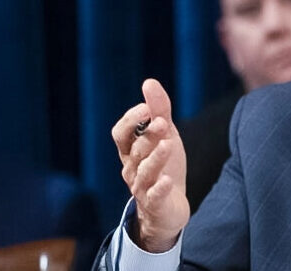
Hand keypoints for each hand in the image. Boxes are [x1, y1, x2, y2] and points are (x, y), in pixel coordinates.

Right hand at [111, 78, 189, 251]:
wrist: (170, 207)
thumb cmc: (163, 166)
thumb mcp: (164, 135)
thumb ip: (159, 110)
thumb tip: (149, 82)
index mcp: (130, 150)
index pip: (121, 134)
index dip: (130, 121)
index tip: (146, 108)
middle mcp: (132, 168)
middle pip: (135, 150)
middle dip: (147, 136)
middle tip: (162, 122)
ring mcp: (142, 187)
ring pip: (144, 171)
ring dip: (155, 158)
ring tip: (167, 144)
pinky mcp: (156, 203)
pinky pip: (154, 196)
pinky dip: (160, 187)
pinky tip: (167, 180)